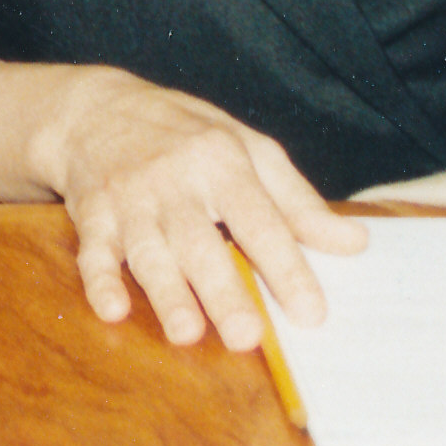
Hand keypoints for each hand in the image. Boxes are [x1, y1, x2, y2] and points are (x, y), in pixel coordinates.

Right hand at [13, 63, 367, 352]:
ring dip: (166, 293)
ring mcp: (128, 200)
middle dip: (221, 290)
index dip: (285, 267)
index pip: (259, 220)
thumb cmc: (184, 135)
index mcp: (220, 161)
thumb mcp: (247, 148)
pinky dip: (99, 281)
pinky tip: (113, 308)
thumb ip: (298, 201)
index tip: (311, 312)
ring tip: (188, 333)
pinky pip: (92, 252)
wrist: (94, 110)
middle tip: (246, 336)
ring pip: (149, 252)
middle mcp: (173, 181)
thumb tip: (355, 242)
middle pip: (200, 242)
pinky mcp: (90, 216)